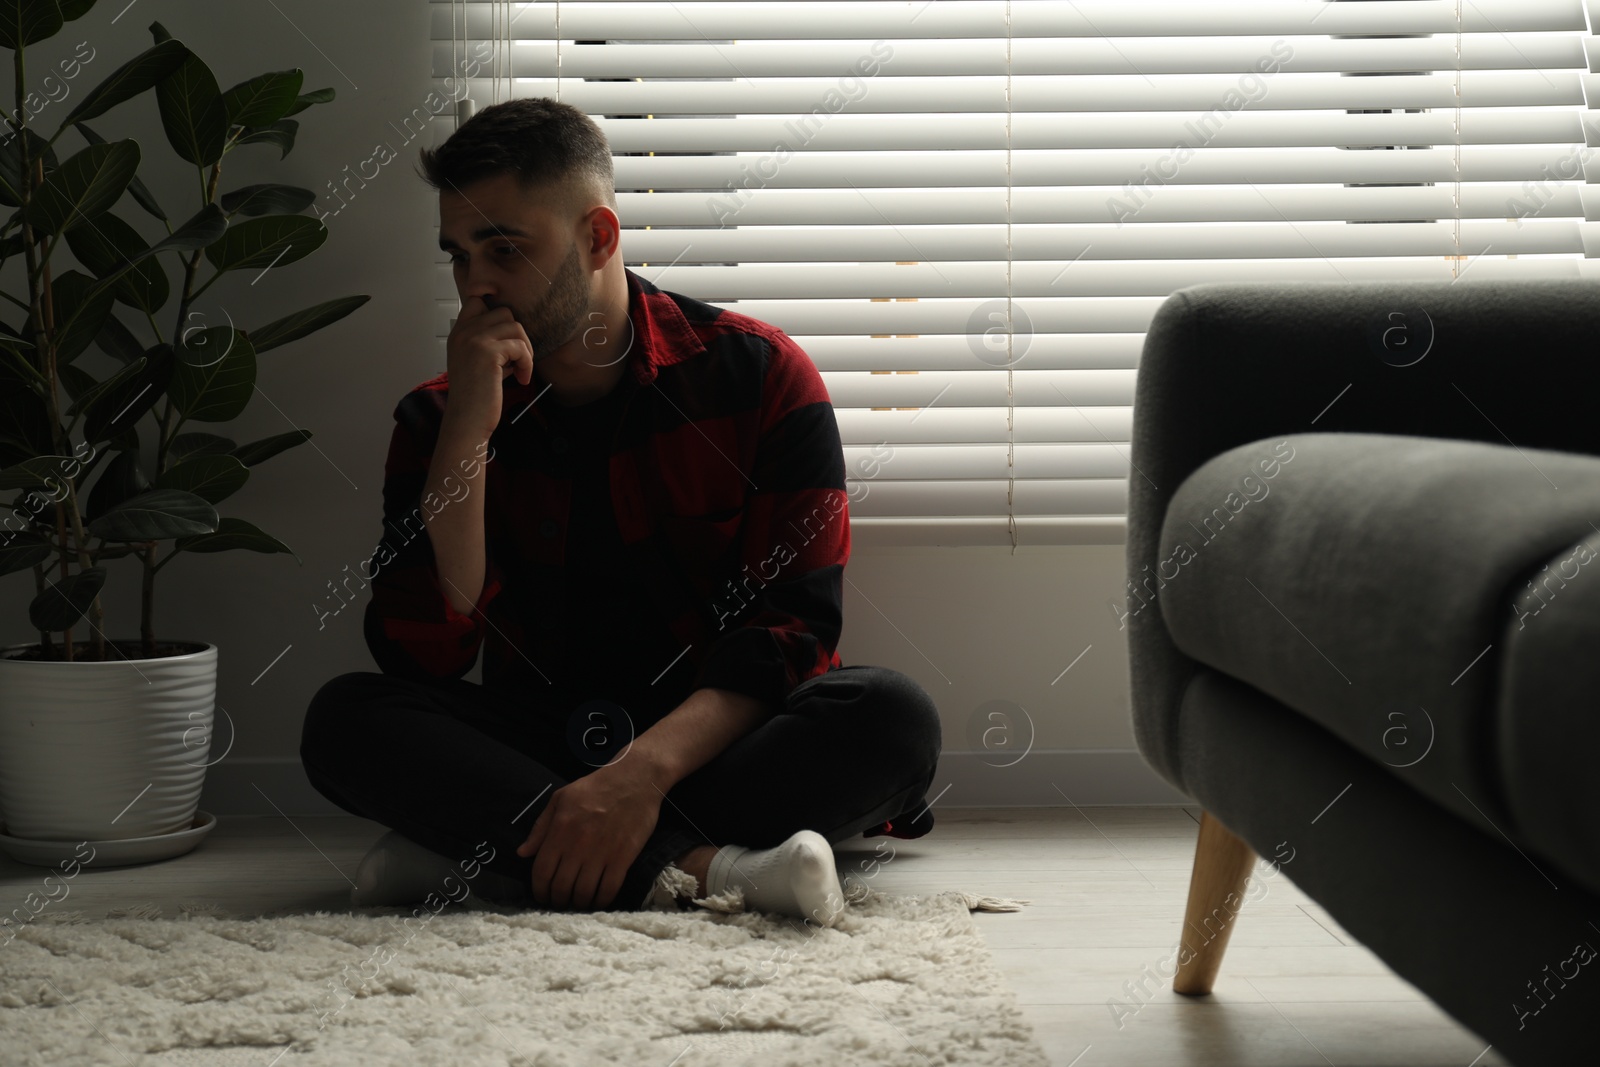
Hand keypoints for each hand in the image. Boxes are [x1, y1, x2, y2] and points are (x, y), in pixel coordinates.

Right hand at [442, 292, 534, 441]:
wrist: (467, 421)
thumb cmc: (476, 397)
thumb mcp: (477, 362)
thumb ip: (490, 343)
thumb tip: (516, 332)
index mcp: (458, 333)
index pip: (477, 301)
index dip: (496, 312)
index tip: (505, 337)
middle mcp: (463, 332)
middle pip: (504, 312)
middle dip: (517, 335)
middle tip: (517, 359)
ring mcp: (474, 340)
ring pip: (515, 326)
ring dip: (524, 349)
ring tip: (520, 370)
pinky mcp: (488, 352)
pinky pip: (520, 346)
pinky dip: (526, 363)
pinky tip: (520, 379)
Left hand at [515, 763, 662, 910]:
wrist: (635, 779)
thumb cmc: (596, 787)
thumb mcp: (561, 798)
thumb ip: (540, 827)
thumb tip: (523, 853)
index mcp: (560, 830)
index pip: (542, 871)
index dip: (539, 890)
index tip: (542, 897)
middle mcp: (578, 845)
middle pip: (561, 887)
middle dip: (558, 901)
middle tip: (561, 903)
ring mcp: (602, 853)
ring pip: (584, 892)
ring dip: (579, 904)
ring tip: (579, 904)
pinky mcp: (623, 857)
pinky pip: (609, 889)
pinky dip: (601, 901)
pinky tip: (598, 901)